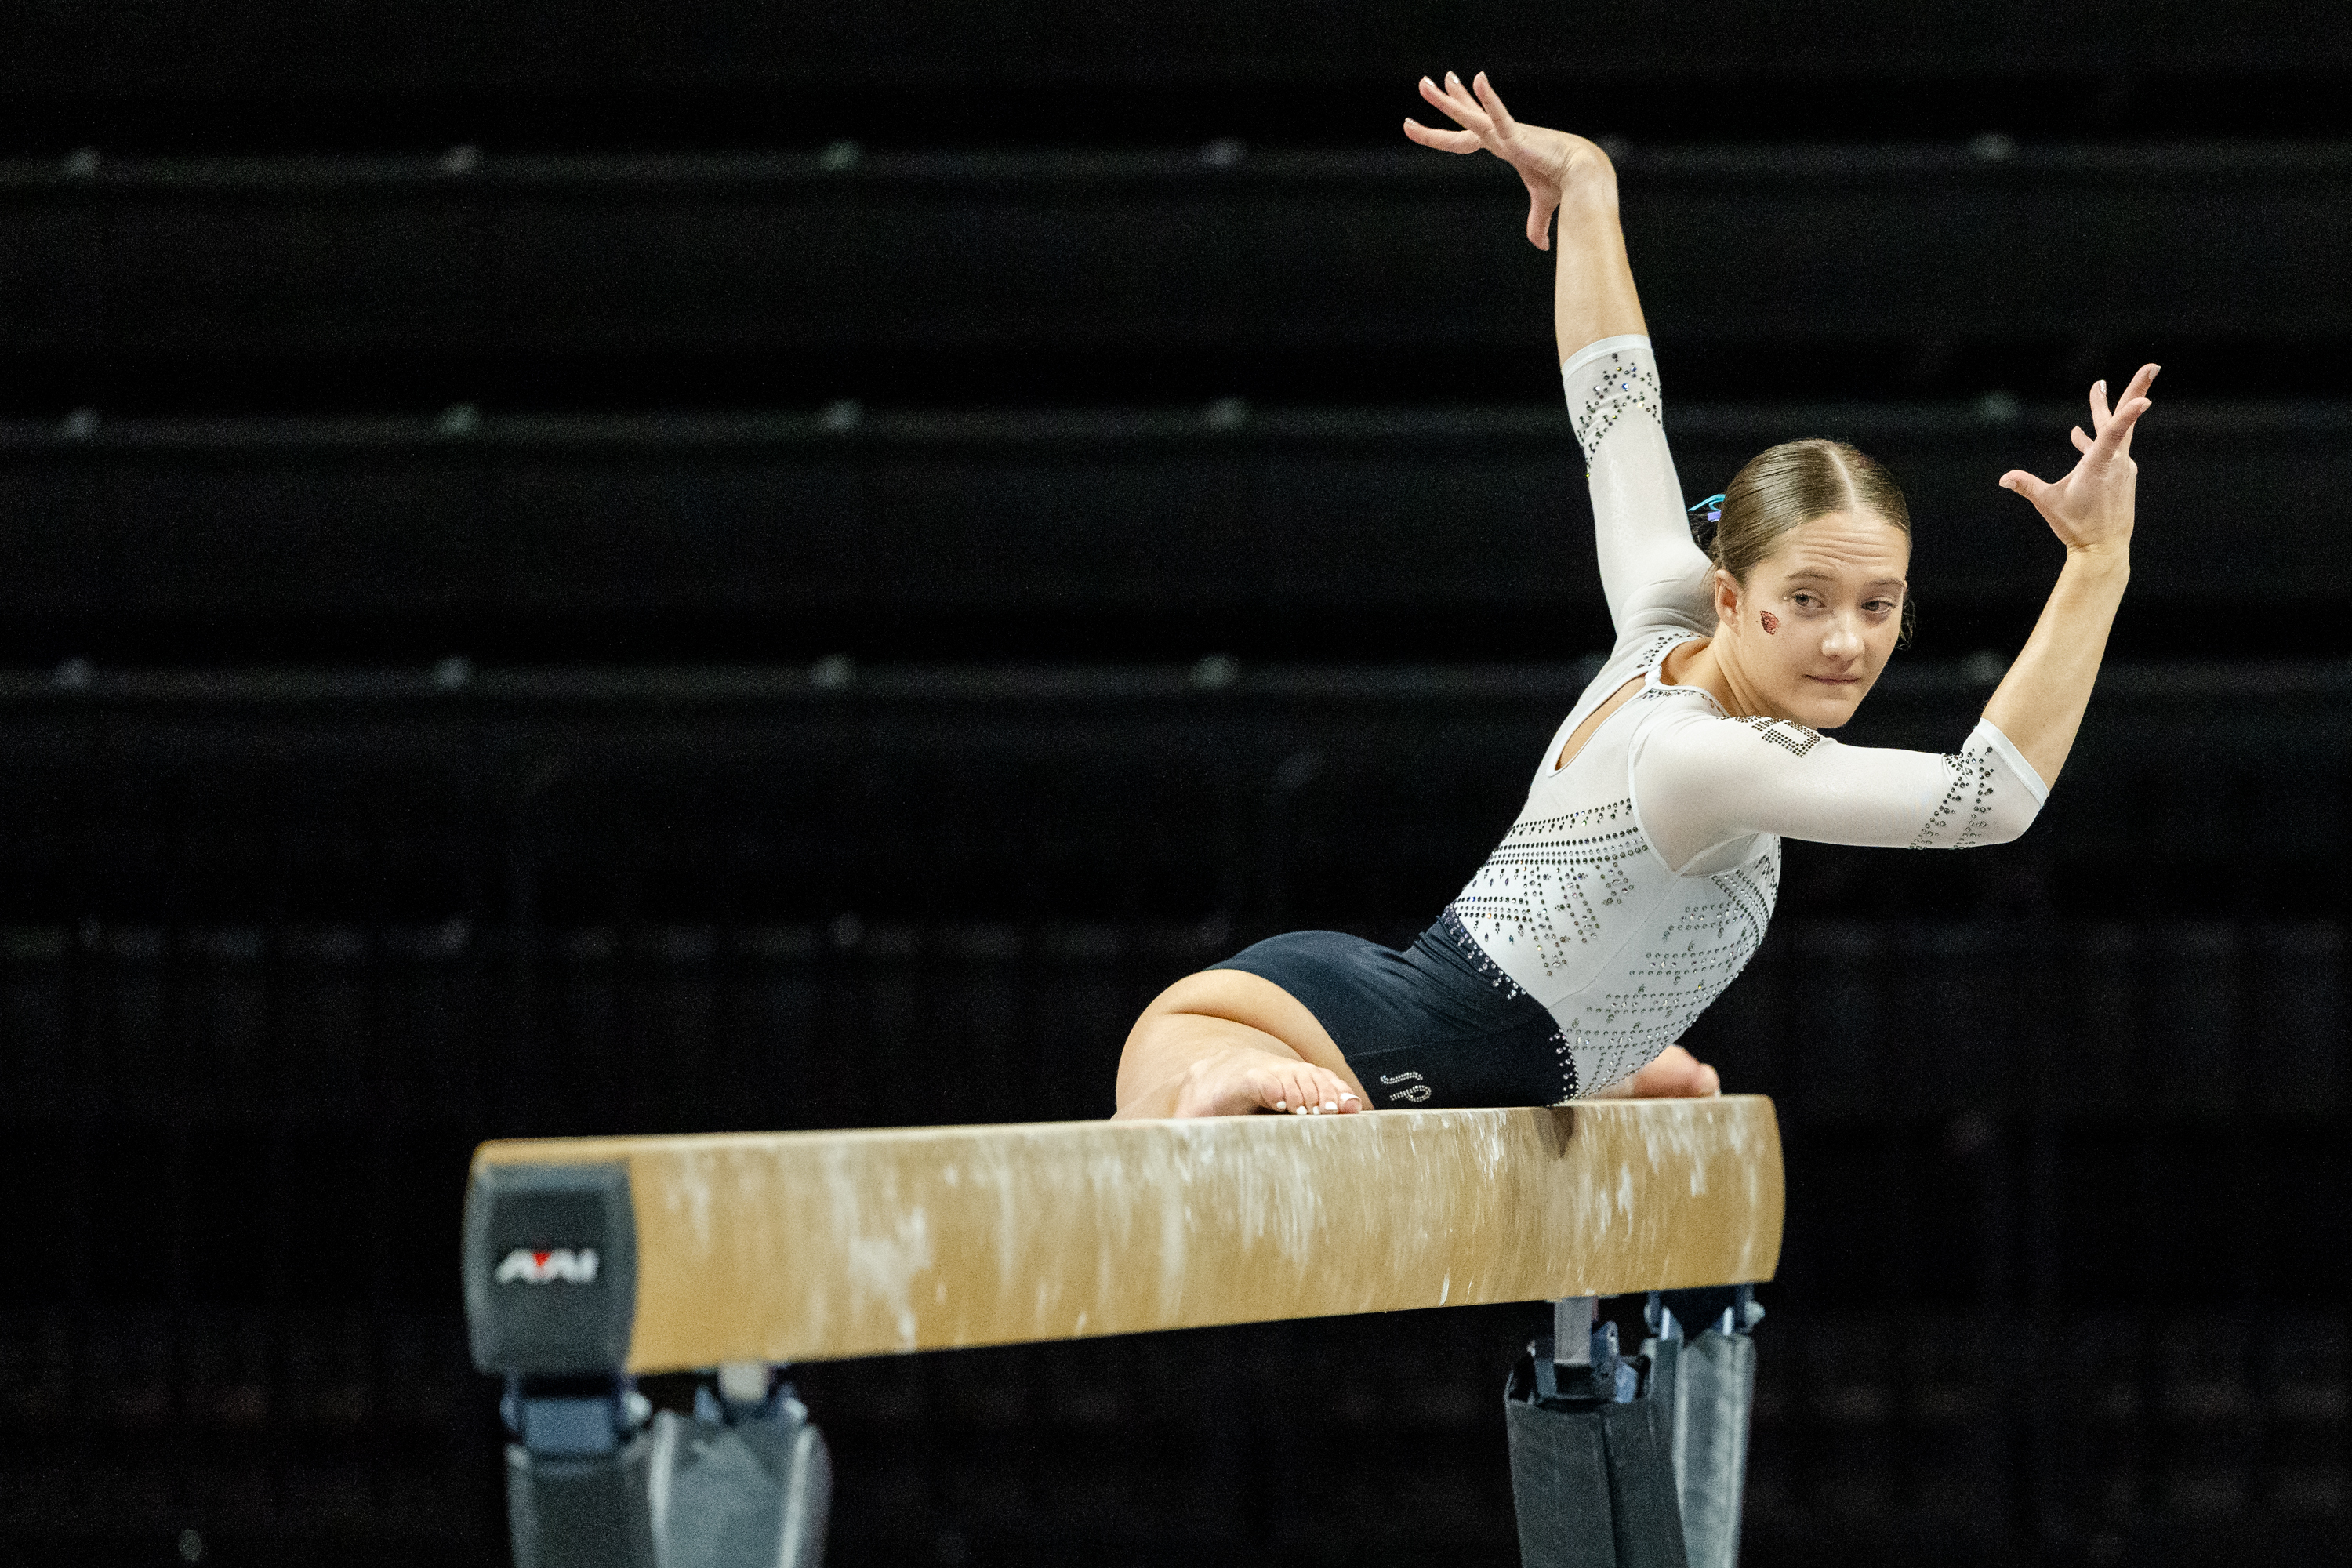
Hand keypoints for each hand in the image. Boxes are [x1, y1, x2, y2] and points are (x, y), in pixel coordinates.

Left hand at [1403, 70, 1606, 249]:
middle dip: (1443, 102)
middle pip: (1464, 119)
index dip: (1458, 115)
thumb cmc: (1564, 182)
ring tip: (1423, 84)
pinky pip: (1498, 115)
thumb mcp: (1543, 204)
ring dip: (1445, 102)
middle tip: (1423, 83)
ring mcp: (1505, 134)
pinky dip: (1489, 100)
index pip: (1472, 131)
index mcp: (1504, 145)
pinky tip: (1479, 79)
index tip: (1448, 95)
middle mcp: (1500, 136)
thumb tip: (1541, 246)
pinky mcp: (1516, 137)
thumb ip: (1536, 223)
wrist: (1584, 174)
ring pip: (1468, 116)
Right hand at [1999, 364, 2158, 555]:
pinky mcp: (2122, 475)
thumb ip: (2026, 486)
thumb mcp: (2048, 503)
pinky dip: (2096, 438)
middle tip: (2152, 366)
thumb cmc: (2076, 526)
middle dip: (2136, 389)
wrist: (2104, 549)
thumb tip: (2003, 478)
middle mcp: (2117, 462)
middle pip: (2124, 419)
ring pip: (2114, 433)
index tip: (2147, 396)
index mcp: (2099, 465)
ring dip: (2103, 411)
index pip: (2114, 433)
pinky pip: (2111, 449)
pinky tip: (2078, 435)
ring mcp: (2123, 468)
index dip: (2128, 413)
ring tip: (2098, 390)